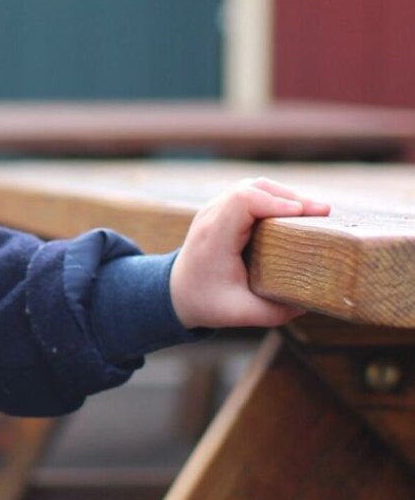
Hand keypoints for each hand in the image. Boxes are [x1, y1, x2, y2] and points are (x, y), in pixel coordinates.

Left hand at [169, 177, 330, 330]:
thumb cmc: (206, 301)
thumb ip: (276, 311)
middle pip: (251, 187)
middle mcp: (211, 217)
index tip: (303, 215)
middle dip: (289, 196)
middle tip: (323, 211)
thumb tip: (309, 301)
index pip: (242, 201)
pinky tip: (295, 210)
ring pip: (251, 186)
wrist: (176, 291)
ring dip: (283, 194)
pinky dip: (273, 197)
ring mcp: (214, 210)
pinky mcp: (222, 211)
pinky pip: (248, 192)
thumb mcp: (241, 313)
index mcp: (214, 236)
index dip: (275, 202)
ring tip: (314, 210)